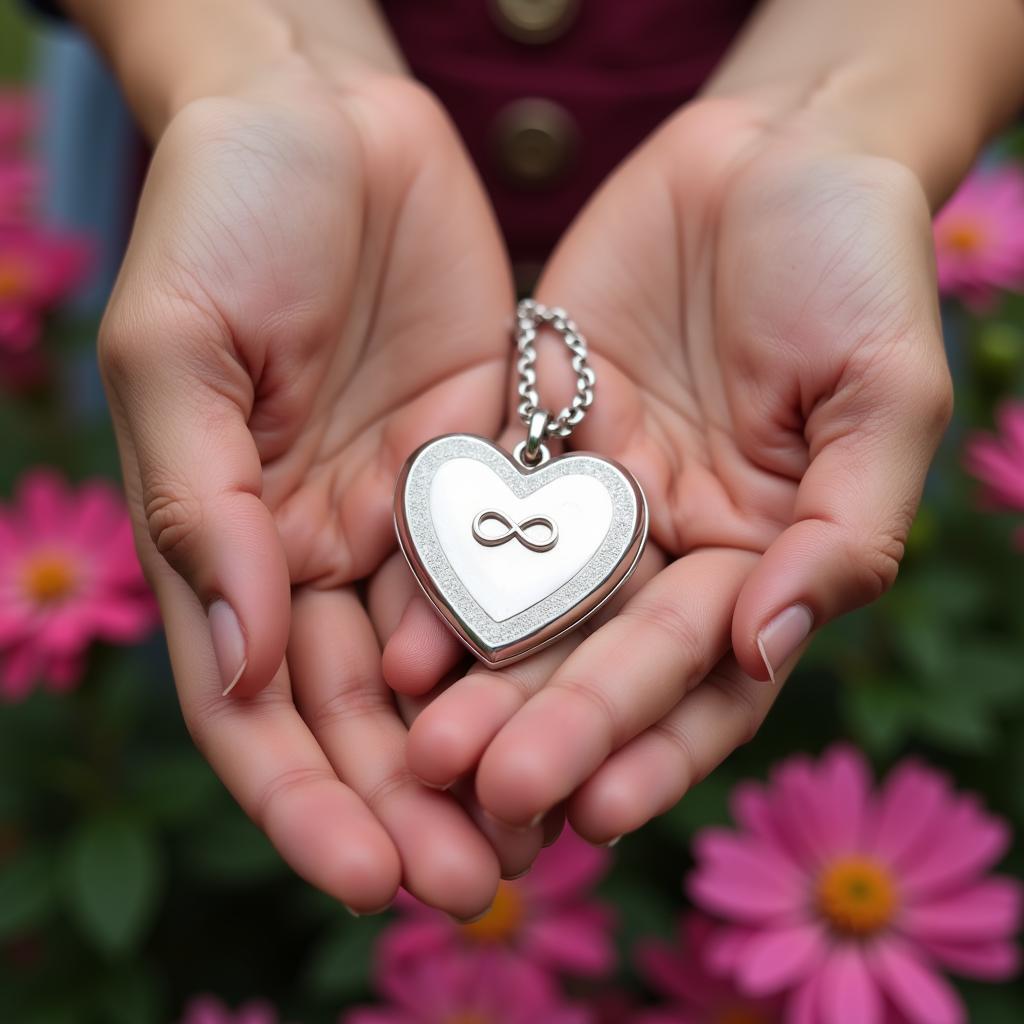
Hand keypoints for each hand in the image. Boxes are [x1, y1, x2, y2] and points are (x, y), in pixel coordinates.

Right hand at [100, 65, 528, 914]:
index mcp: (233, 538)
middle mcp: (326, 544)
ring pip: (459, 654)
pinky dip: (554, 633)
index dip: (304, 797)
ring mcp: (416, 509)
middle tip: (474, 889)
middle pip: (367, 707)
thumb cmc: (220, 214)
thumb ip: (200, 507)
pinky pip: (530, 558)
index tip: (363, 875)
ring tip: (545, 830)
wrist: (323, 114)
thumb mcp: (181, 351)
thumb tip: (232, 667)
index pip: (256, 704)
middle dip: (413, 801)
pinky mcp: (494, 459)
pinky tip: (594, 699)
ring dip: (496, 740)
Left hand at [385, 96, 952, 840]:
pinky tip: (396, 630)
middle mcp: (664, 547)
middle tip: (481, 795)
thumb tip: (766, 648)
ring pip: (525, 606)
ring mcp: (589, 497)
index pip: (703, 681)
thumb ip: (842, 530)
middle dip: (546, 730)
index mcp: (757, 559)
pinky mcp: (525, 434)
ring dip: (477, 678)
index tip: (595, 813)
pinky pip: (476, 510)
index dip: (653, 748)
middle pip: (600, 660)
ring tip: (422, 746)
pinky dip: (440, 569)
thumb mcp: (882, 395)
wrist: (771, 154)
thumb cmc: (857, 266)